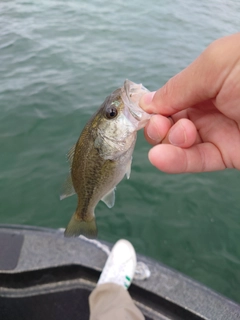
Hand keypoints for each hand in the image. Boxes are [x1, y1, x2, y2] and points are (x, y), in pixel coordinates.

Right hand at [140, 33, 239, 172]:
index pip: (169, 98)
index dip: (152, 107)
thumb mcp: (216, 64)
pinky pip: (196, 161)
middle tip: (162, 124)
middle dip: (159, 125)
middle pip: (170, 122)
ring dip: (167, 142)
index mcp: (206, 81)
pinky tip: (160, 158)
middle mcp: (210, 106)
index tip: (140, 113)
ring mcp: (218, 132)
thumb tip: (148, 102)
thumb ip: (179, 85)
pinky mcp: (228, 155)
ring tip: (177, 134)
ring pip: (179, 144)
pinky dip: (175, 162)